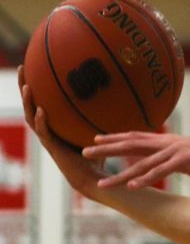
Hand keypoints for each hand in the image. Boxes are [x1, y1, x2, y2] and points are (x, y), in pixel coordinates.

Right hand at [18, 66, 106, 193]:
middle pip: (30, 104)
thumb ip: (99, 115)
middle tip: (21, 68)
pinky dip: (42, 121)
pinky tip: (42, 110)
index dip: (36, 85)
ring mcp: (48, 139)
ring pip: (31, 117)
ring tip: (27, 86)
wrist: (95, 178)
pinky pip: (45, 133)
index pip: (41, 100)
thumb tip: (114, 94)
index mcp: (55, 125)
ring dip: (28, 102)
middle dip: (24, 86)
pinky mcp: (53, 149)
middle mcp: (48, 130)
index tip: (33, 65)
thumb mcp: (97, 130)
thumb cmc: (99, 155)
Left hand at [82, 132, 189, 187]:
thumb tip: (167, 159)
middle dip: (106, 148)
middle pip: (131, 144)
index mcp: (169, 141)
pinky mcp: (184, 162)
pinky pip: (159, 172)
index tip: (96, 139)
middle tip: (84, 151)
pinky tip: (131, 186)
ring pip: (141, 163)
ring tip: (102, 182)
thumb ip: (175, 155)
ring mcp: (175, 152)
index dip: (115, 137)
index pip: (137, 136)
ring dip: (119, 174)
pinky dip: (144, 179)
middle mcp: (168, 143)